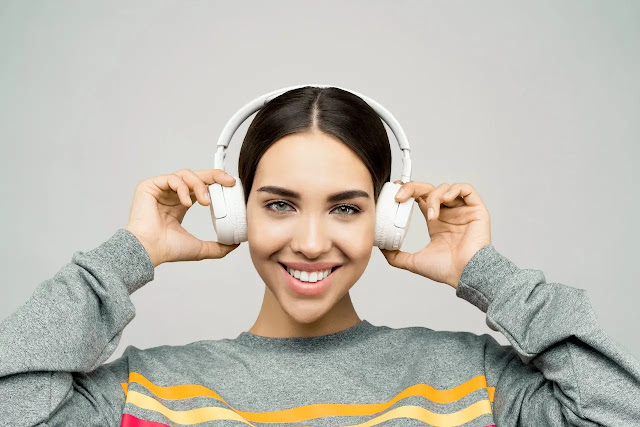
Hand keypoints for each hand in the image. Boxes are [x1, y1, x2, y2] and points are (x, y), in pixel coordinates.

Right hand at [124, 169, 240, 266]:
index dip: (216, 183)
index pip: (201, 186)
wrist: (149, 250)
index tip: (231, 186)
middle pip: (196, 176)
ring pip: (185, 175)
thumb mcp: (200, 248)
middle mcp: (170, 194)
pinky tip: (186, 203)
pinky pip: (172, 179)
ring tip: (205, 202)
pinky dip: (183, 189)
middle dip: (214, 176)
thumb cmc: (167, 249)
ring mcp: (160, 189)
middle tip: (228, 182)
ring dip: (200, 185)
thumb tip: (234, 244)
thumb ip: (218, 247)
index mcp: (180, 204)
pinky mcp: (150, 186)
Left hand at [379, 181, 491, 288]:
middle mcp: (448, 213)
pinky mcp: (476, 209)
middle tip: (401, 196)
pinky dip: (454, 190)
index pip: (420, 198)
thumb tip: (382, 249)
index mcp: (436, 221)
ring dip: (433, 197)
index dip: (408, 191)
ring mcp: (462, 210)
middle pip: (429, 189)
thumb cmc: (446, 270)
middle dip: (413, 188)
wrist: (465, 274)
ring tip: (432, 215)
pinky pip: (466, 189)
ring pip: (445, 188)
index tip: (396, 194)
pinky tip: (446, 200)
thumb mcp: (414, 262)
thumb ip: (396, 256)